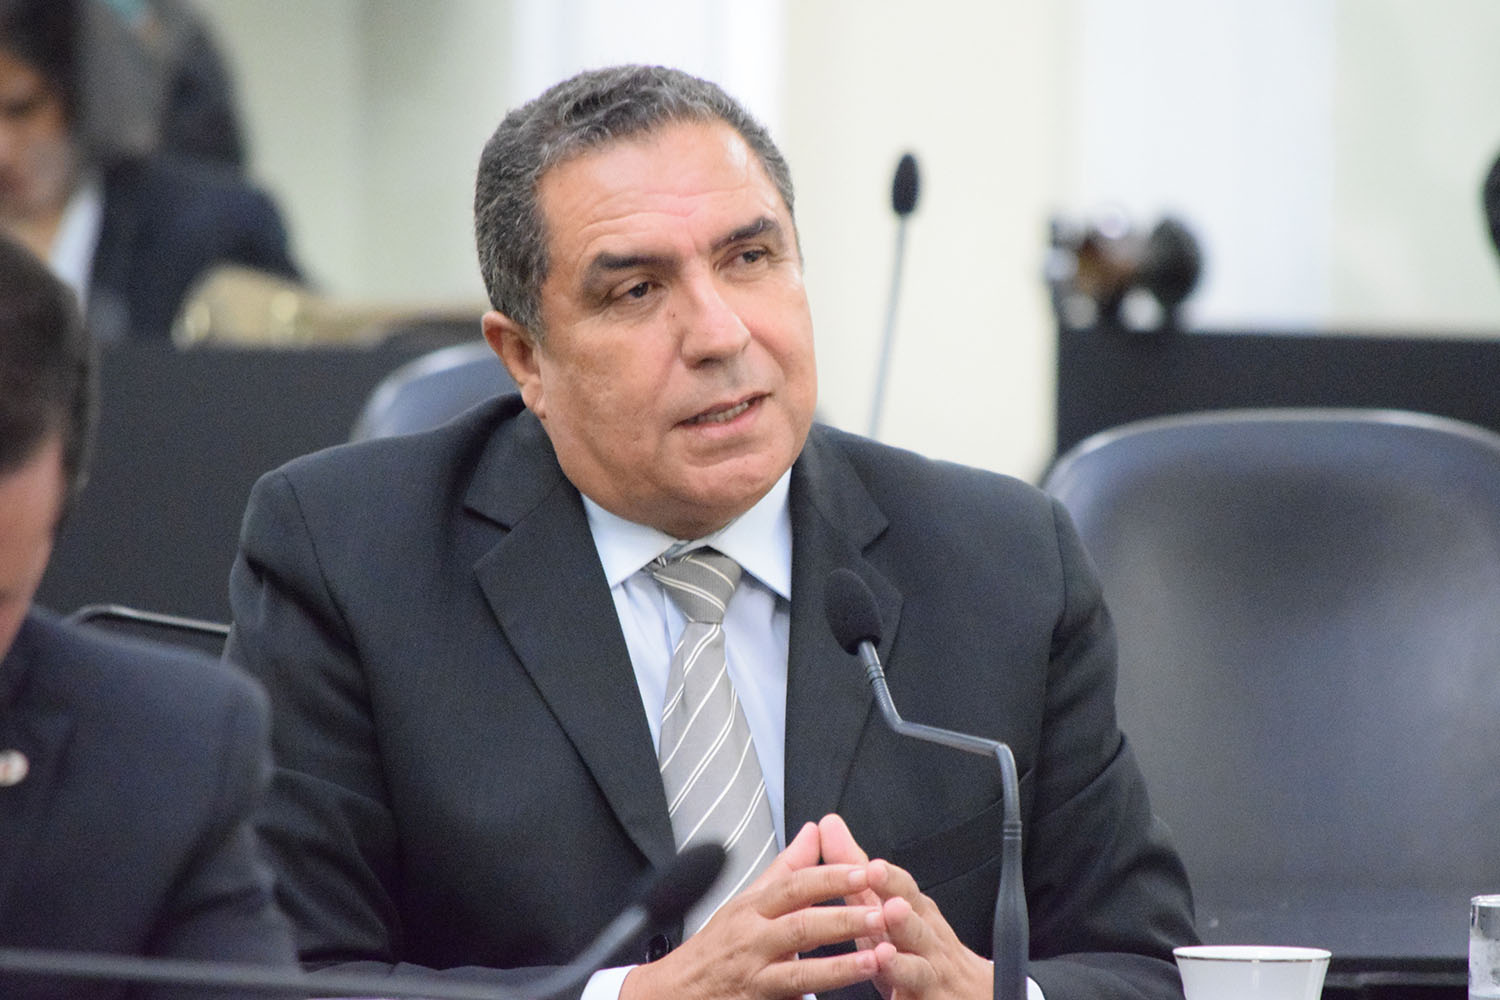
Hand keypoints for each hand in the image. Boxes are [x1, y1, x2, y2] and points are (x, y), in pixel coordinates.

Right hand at [620, 821, 882, 999]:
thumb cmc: (716, 947)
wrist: (673, 995)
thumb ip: (787, 868)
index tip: (866, 871)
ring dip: (842, 967)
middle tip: (885, 912)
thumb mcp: (746, 901)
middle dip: (845, 919)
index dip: (831, 877)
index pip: (794, 885)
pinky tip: (848, 997)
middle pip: (801, 926)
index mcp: (752, 908)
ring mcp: (754, 979)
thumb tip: (815, 830)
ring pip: (800, 973)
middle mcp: (752, 941)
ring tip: (878, 958)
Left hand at [819, 814, 992, 999]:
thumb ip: (855, 868)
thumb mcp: (885, 905)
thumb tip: (828, 825)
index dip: (892, 881)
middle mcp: (926, 943)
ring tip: (884, 956)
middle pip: (917, 928)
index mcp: (914, 913)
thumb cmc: (918, 946)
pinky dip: (903, 999)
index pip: (905, 891)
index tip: (875, 867)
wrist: (969, 994)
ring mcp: (929, 977)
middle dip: (904, 918)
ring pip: (918, 970)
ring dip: (903, 964)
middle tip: (890, 907)